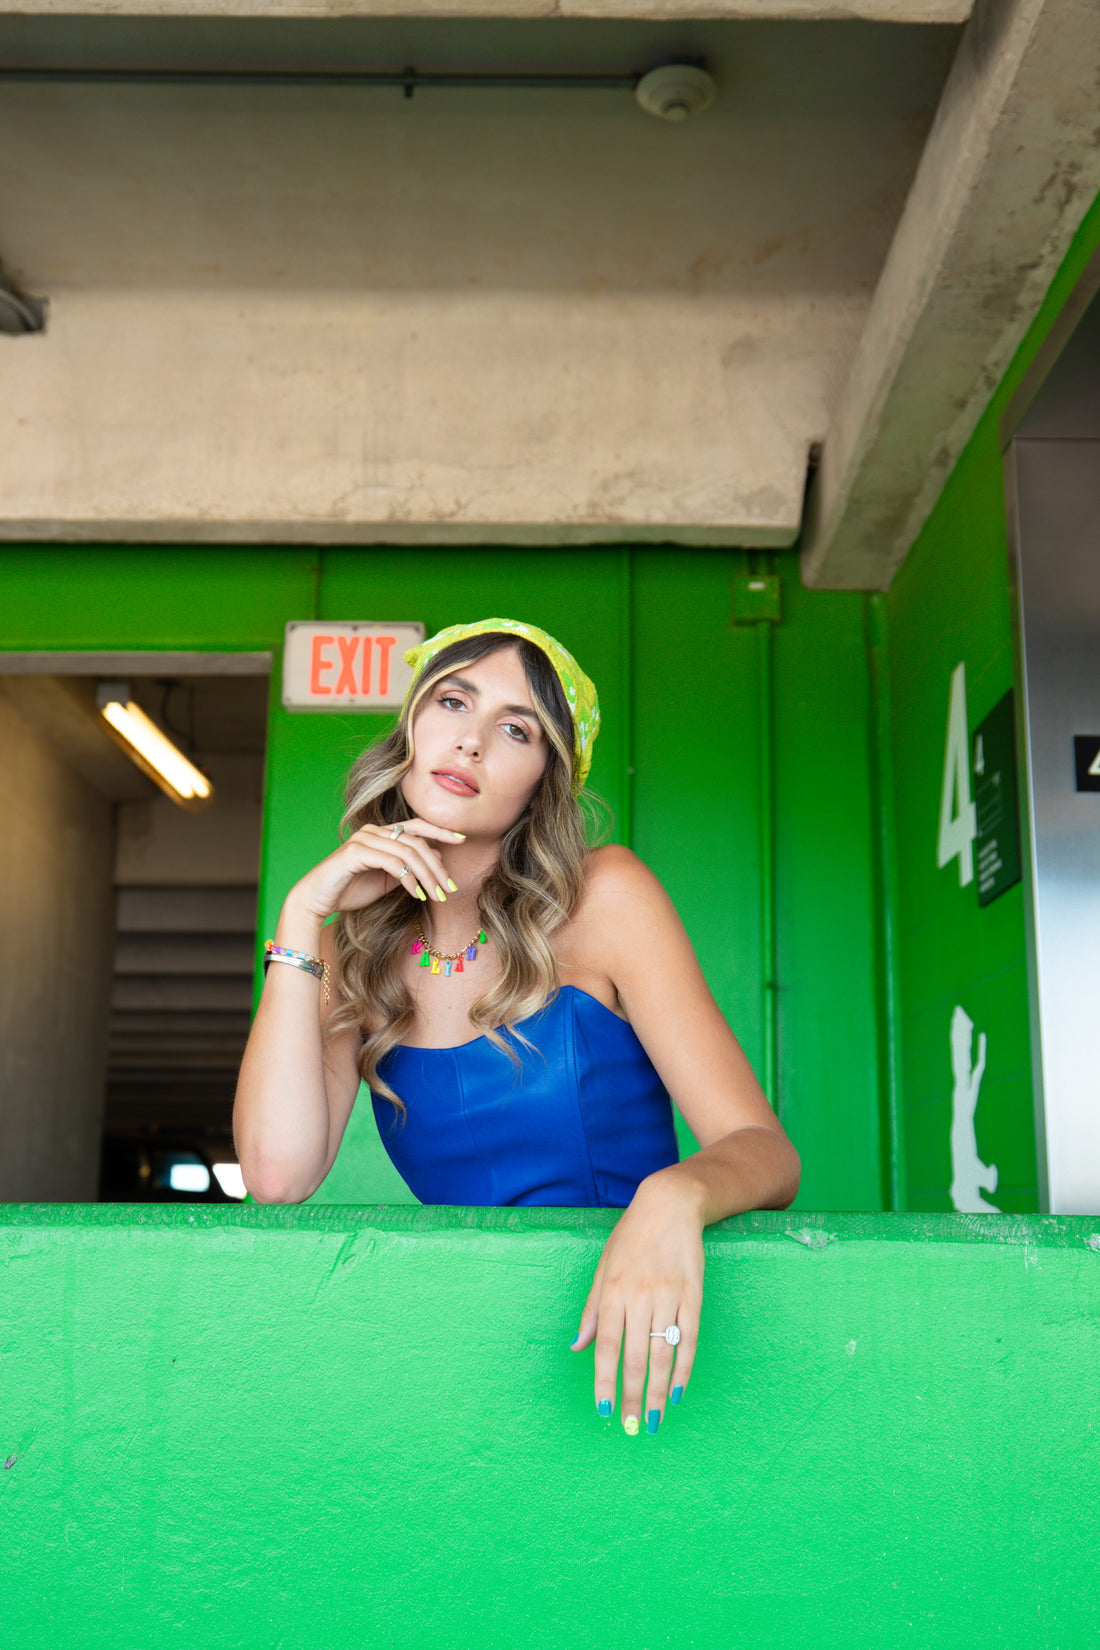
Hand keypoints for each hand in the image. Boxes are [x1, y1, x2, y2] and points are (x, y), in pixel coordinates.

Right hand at [291, 819, 464, 922]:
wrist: (316, 900)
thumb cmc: (350, 890)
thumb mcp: (388, 880)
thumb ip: (410, 867)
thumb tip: (438, 855)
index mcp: (381, 833)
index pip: (417, 826)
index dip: (441, 830)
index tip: (463, 839)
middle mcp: (373, 831)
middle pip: (417, 841)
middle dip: (437, 866)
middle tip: (449, 888)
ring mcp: (364, 839)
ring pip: (408, 852)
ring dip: (426, 876)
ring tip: (437, 896)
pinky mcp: (356, 853)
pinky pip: (392, 863)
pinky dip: (408, 879)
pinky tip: (416, 894)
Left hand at [571, 1174, 704, 1434]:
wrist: (671, 1205)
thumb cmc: (631, 1238)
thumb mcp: (603, 1267)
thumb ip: (591, 1310)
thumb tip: (577, 1347)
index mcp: (613, 1291)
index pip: (606, 1346)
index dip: (604, 1380)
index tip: (603, 1410)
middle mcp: (640, 1296)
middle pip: (636, 1356)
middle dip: (632, 1395)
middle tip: (633, 1427)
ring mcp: (669, 1295)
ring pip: (664, 1353)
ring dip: (660, 1390)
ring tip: (656, 1417)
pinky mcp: (694, 1294)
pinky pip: (690, 1338)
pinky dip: (686, 1367)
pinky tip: (680, 1390)